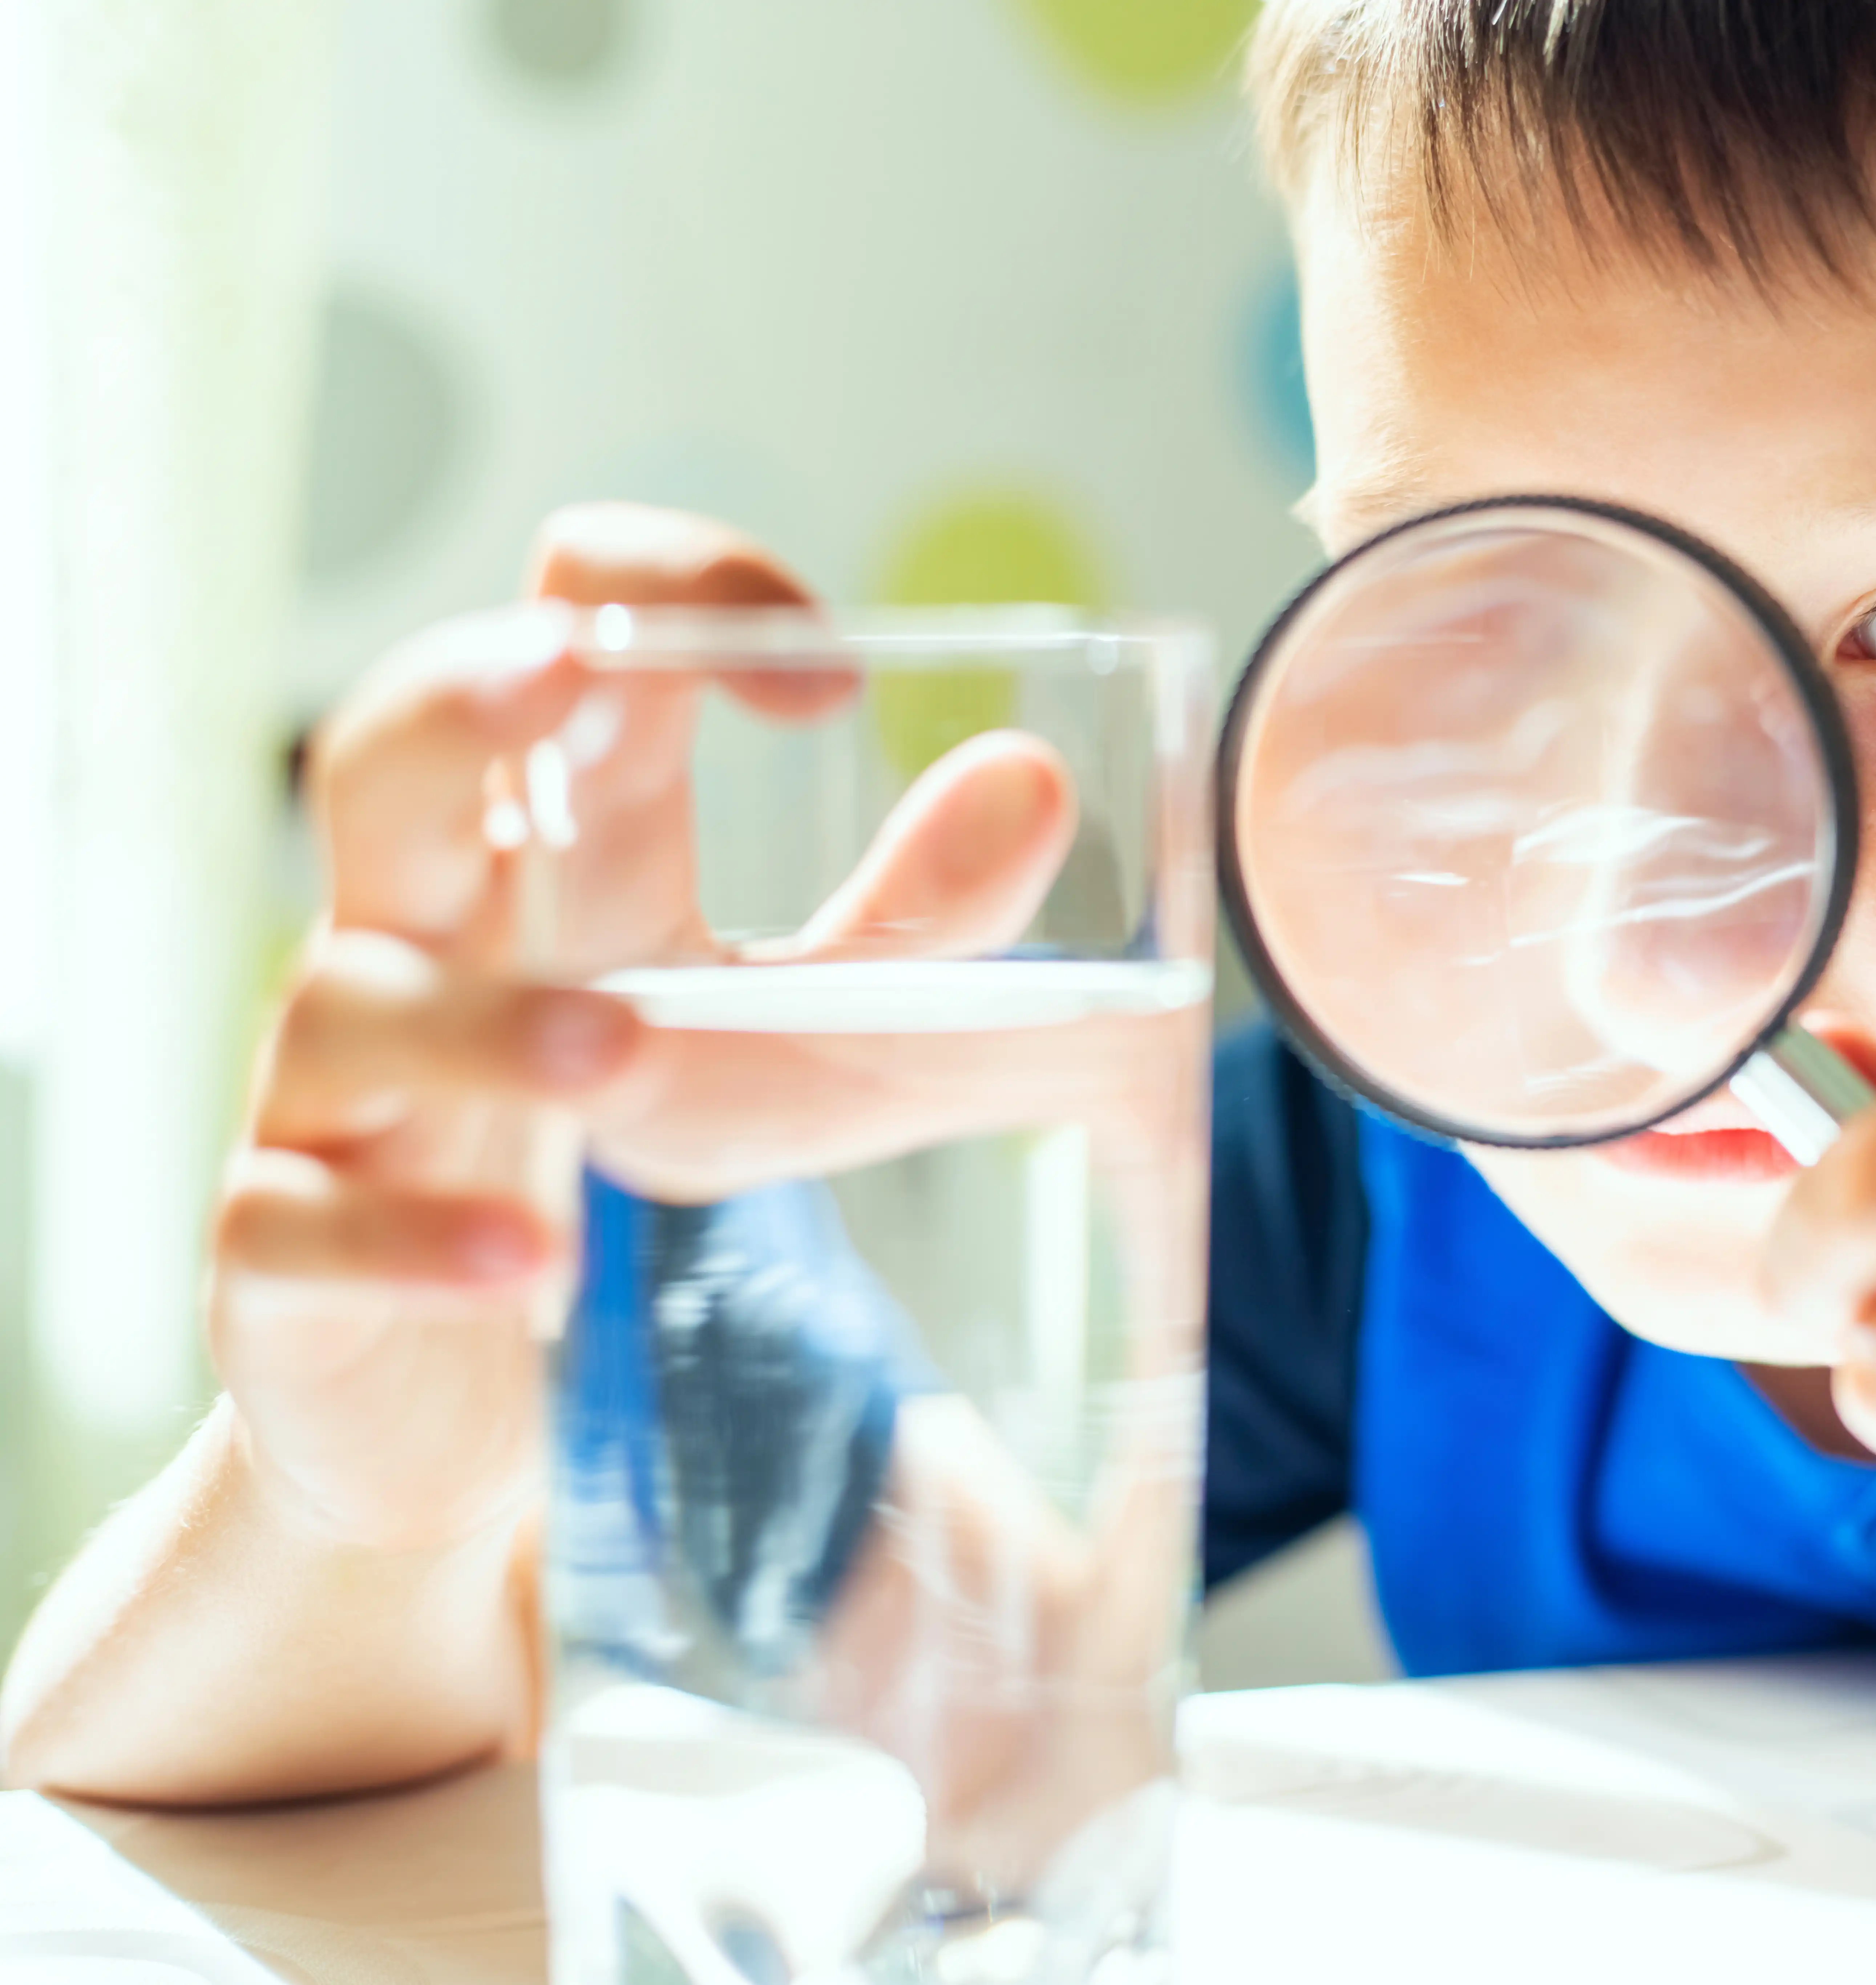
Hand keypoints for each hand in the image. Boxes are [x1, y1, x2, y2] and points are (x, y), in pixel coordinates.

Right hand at [212, 505, 1077, 1554]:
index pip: (560, 634)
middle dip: (453, 698)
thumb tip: (1034, 777)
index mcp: (552, 841)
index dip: (664, 598)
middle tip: (554, 668)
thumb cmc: (639, 1131)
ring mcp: (333, 1083)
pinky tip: (526, 1264)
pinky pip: (305, 1221)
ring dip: (484, 1020)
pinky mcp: (283, 1240)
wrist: (489, 1373)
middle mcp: (420, 928)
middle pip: (381, 763)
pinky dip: (413, 1239)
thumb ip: (926, 922)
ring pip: (350, 1001)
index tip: (825, 674)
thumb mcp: (816, 1032)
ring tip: (616, 1044)